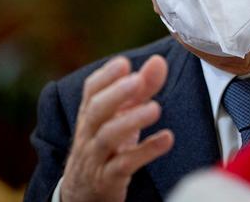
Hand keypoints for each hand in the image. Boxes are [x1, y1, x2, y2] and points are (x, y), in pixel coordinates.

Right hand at [60, 55, 173, 201]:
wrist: (83, 193)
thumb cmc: (107, 146)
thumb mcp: (122, 116)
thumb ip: (142, 89)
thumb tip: (158, 61)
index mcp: (91, 114)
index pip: (91, 91)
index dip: (106, 76)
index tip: (123, 63)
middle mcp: (89, 133)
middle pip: (95, 111)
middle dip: (116, 93)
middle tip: (138, 80)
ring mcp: (96, 157)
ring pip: (107, 137)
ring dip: (131, 121)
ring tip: (155, 108)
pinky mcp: (108, 179)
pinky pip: (123, 165)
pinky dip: (145, 151)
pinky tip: (166, 139)